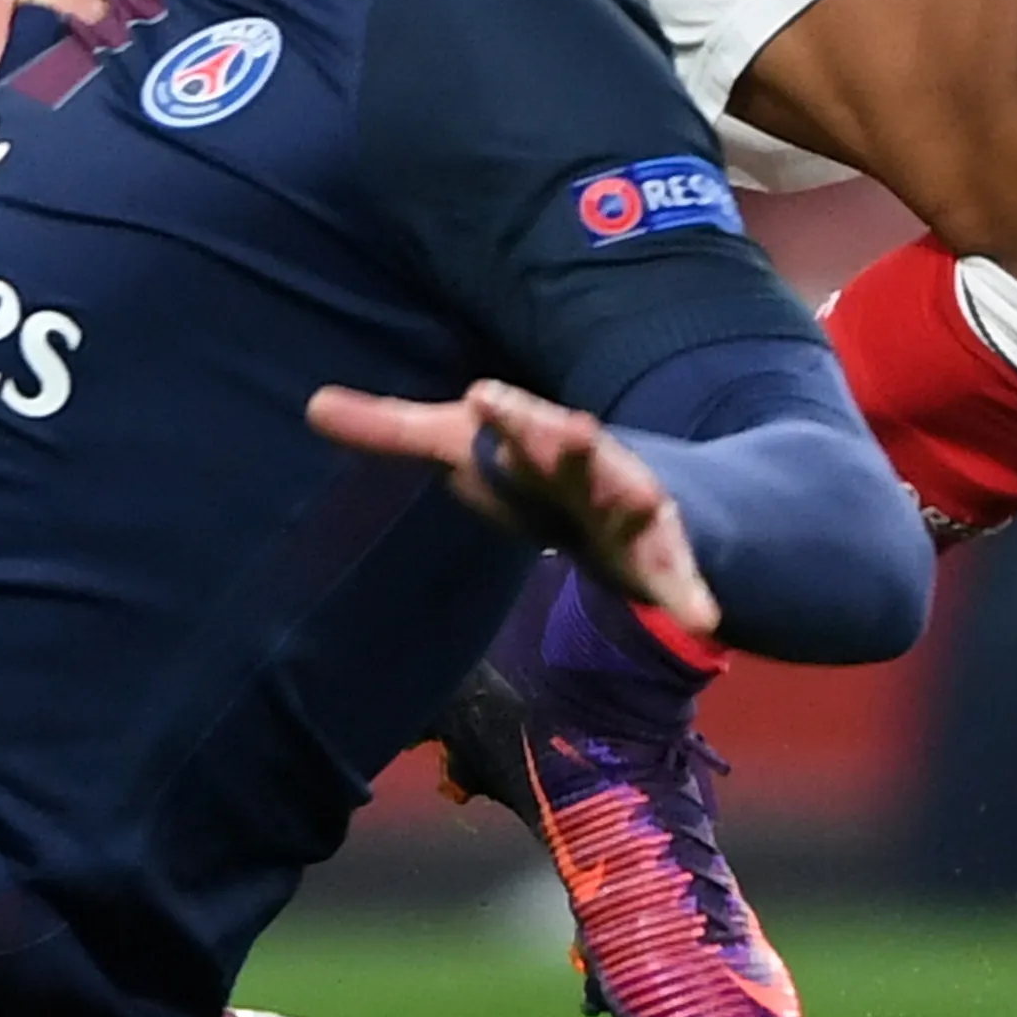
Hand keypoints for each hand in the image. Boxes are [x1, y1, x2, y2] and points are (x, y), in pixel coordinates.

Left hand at [303, 376, 716, 637]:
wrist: (646, 499)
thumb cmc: (537, 472)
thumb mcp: (467, 449)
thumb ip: (394, 431)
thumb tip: (310, 404)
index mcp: (538, 441)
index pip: (515, 424)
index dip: (504, 414)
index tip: (482, 396)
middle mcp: (590, 467)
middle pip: (577, 453)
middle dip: (566, 440)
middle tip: (566, 426)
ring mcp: (635, 511)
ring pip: (638, 501)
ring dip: (641, 500)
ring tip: (650, 496)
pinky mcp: (667, 560)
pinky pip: (683, 581)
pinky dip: (695, 597)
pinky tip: (706, 620)